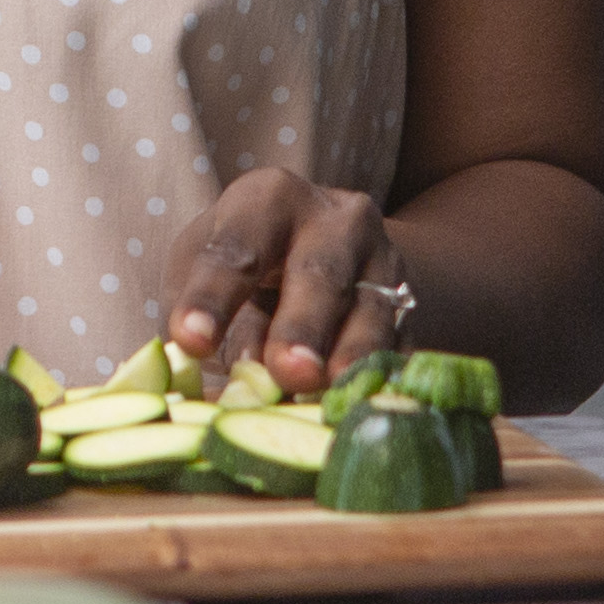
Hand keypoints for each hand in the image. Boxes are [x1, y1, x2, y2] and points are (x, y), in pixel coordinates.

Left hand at [157, 165, 417, 397]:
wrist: (331, 249)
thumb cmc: (246, 265)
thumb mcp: (205, 271)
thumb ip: (200, 322)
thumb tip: (207, 389)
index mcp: (271, 198)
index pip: (237, 247)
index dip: (213, 296)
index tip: (191, 341)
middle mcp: (336, 220)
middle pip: (318, 273)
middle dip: (302, 325)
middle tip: (287, 370)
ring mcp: (384, 260)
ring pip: (372, 309)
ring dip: (351, 354)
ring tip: (326, 392)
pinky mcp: (411, 304)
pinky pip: (404, 341)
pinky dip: (382, 375)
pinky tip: (361, 404)